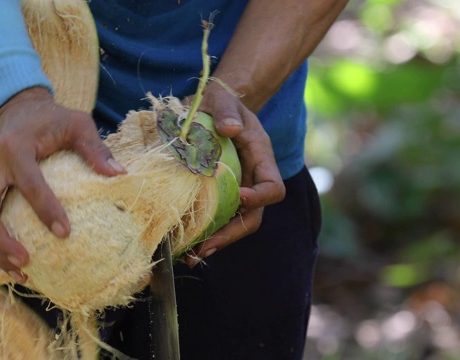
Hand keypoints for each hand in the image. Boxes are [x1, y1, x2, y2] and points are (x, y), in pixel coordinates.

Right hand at [0, 87, 125, 281]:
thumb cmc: (50, 119)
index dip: (45, 210)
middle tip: (27, 263)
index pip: (28, 183)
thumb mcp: (77, 123)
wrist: (13, 109)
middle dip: (1, 241)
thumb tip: (119, 175)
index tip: (65, 234)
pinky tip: (14, 263)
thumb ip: (96, 147)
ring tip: (22, 274)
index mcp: (14, 147)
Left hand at [184, 84, 285, 267]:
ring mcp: (237, 190)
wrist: (215, 109)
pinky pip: (218, 219)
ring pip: (235, 224)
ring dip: (216, 242)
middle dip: (232, 234)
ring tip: (193, 256)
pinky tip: (186, 245)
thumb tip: (228, 128)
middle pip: (253, 216)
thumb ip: (226, 110)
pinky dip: (204, 234)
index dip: (259, 197)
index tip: (240, 198)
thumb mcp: (223, 100)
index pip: (272, 187)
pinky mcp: (220, 195)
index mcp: (260, 158)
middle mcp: (252, 179)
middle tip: (207, 247)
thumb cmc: (221, 103)